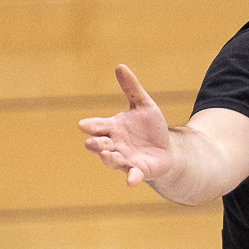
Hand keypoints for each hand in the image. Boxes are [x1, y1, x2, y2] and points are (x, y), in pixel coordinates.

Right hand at [79, 65, 172, 184]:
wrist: (165, 149)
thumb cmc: (150, 128)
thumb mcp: (144, 105)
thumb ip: (132, 88)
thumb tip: (120, 66)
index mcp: (113, 128)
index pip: (98, 126)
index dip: (91, 125)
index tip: (83, 124)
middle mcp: (115, 145)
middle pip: (101, 144)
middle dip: (96, 143)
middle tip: (91, 142)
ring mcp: (126, 159)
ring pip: (113, 161)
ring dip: (109, 159)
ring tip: (106, 154)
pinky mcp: (140, 171)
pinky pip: (134, 175)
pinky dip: (132, 178)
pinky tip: (131, 182)